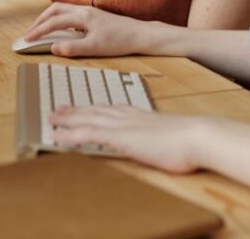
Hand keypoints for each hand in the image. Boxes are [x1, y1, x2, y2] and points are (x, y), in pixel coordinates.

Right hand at [23, 2, 148, 56]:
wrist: (140, 34)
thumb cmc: (120, 41)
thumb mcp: (95, 48)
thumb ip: (72, 48)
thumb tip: (53, 47)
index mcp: (83, 16)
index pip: (54, 22)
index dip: (38, 31)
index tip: (27, 39)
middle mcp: (84, 10)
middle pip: (55, 9)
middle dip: (40, 20)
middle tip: (30, 33)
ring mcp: (89, 11)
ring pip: (63, 9)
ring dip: (49, 18)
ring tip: (41, 30)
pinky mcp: (94, 16)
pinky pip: (70, 13)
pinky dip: (59, 19)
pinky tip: (61, 30)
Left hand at [50, 106, 205, 173]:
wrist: (197, 136)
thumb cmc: (191, 140)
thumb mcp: (173, 136)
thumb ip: (163, 137)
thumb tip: (166, 142)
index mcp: (141, 115)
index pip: (112, 109)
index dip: (94, 108)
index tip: (84, 106)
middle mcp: (129, 116)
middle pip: (96, 110)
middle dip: (76, 109)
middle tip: (58, 108)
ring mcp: (123, 125)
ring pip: (87, 119)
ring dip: (67, 118)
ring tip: (51, 118)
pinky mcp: (120, 137)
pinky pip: (88, 134)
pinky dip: (70, 134)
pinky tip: (58, 135)